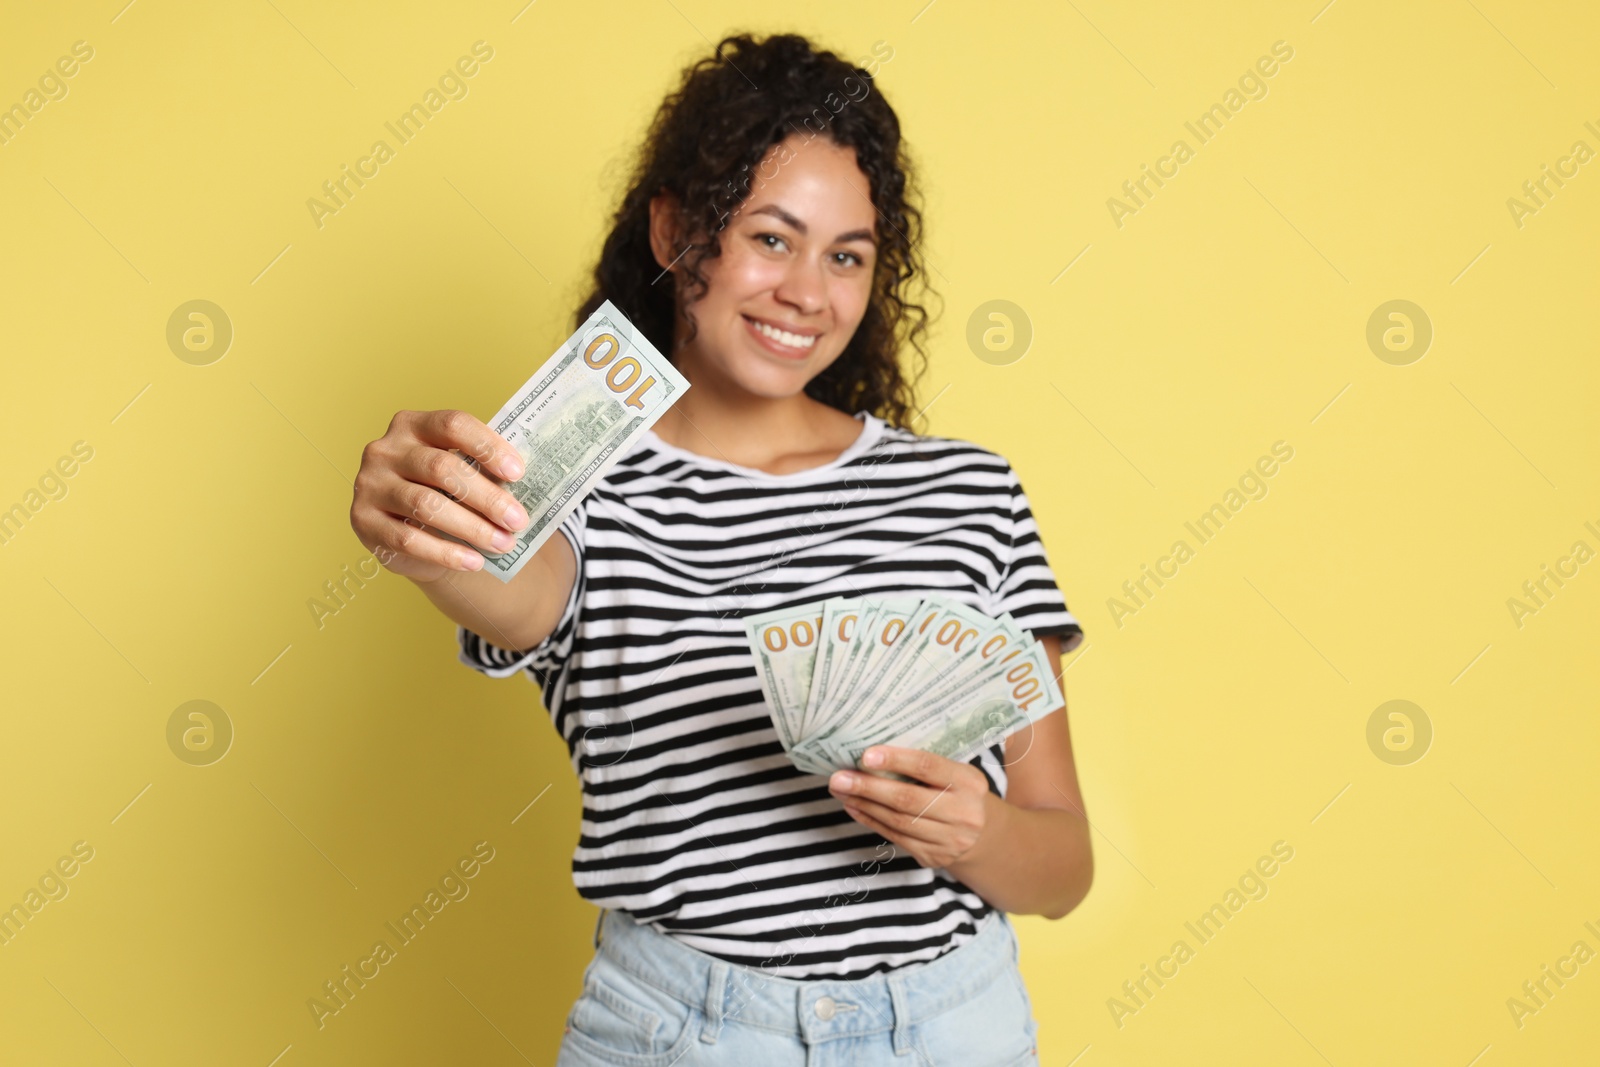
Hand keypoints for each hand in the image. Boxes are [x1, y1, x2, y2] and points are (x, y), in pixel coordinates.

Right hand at [350, 409, 528, 581]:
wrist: (410, 532)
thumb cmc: (444, 493)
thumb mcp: (461, 473)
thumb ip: (484, 471)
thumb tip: (527, 487)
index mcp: (412, 425)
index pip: (452, 425)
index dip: (487, 447)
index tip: (518, 473)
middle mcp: (385, 450)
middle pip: (442, 468)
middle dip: (487, 497)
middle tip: (518, 519)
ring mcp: (369, 485)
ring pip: (426, 505)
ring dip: (472, 528)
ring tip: (503, 543)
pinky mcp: (363, 521)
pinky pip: (409, 539)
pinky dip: (447, 553)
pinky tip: (474, 562)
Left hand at [828, 746, 995, 869]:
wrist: (982, 834)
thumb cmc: (958, 792)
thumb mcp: (954, 772)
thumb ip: (924, 765)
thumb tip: (872, 754)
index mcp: (969, 782)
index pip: (928, 767)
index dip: (896, 760)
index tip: (866, 755)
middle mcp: (963, 812)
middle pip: (908, 799)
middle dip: (868, 787)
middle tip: (839, 777)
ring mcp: (950, 839)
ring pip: (898, 821)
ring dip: (864, 805)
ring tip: (841, 790)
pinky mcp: (934, 856)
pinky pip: (895, 837)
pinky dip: (871, 821)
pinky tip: (854, 807)